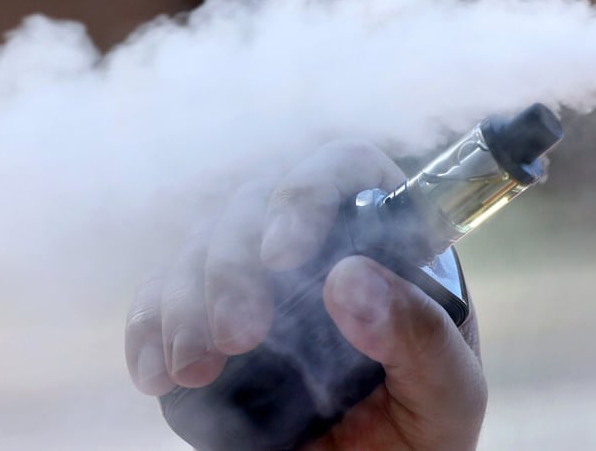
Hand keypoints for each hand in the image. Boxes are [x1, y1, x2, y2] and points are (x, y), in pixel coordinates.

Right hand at [124, 140, 486, 449]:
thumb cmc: (425, 430)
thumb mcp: (448, 391)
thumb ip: (419, 336)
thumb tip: (349, 279)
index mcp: (387, 242)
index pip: (345, 170)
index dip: (307, 191)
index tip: (282, 255)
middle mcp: (316, 244)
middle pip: (256, 204)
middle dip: (232, 266)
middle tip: (239, 337)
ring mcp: (258, 279)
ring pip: (200, 246)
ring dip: (184, 301)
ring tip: (195, 368)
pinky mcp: (210, 318)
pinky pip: (161, 299)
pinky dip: (147, 328)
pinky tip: (156, 373)